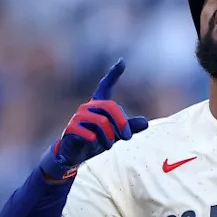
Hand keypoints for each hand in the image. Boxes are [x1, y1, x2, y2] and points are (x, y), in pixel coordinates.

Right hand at [39, 59, 148, 180]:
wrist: (74, 154)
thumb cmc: (96, 141)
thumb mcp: (116, 135)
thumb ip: (129, 128)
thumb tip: (146, 123)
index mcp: (98, 105)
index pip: (105, 86)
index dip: (113, 74)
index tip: (122, 62)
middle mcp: (88, 107)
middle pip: (110, 107)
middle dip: (122, 123)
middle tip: (128, 137)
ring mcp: (78, 117)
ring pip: (102, 122)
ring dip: (110, 137)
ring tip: (109, 146)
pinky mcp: (71, 128)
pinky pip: (88, 132)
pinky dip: (95, 140)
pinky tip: (94, 143)